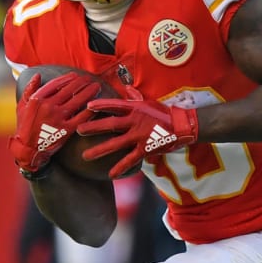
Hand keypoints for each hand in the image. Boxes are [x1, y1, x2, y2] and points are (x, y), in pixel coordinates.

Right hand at [9, 72, 100, 175]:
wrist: (27, 149)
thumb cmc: (24, 127)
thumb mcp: (22, 106)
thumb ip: (29, 89)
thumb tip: (37, 75)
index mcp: (38, 99)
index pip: (56, 84)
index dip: (67, 78)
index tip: (75, 76)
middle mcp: (49, 106)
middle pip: (69, 90)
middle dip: (81, 83)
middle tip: (89, 79)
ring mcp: (58, 118)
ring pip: (77, 101)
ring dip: (88, 92)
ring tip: (96, 87)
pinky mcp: (66, 130)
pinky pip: (81, 117)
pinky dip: (89, 111)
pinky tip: (95, 105)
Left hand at [79, 91, 198, 178]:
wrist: (183, 125)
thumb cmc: (165, 113)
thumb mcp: (150, 103)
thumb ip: (135, 97)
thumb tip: (127, 88)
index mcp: (135, 108)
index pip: (114, 105)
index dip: (100, 105)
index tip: (87, 107)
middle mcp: (135, 121)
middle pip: (110, 124)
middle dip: (93, 127)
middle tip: (78, 130)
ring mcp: (140, 135)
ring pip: (116, 143)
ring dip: (100, 150)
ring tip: (85, 155)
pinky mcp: (146, 148)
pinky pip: (130, 159)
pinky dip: (120, 167)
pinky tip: (110, 174)